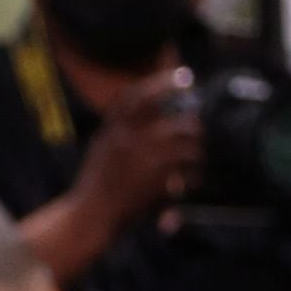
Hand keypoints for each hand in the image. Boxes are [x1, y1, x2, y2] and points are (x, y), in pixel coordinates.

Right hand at [36, 75, 202, 279]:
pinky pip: (186, 169)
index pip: (138, 95)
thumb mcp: (103, 147)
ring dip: (197, 153)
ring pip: (187, 144)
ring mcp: (143, 156)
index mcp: (113, 127)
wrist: (92, 214)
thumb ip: (122, 130)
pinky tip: (191, 181)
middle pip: (174, 120)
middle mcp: (128, 137)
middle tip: (199, 132)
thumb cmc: (98, 184)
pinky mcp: (156, 178)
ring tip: (197, 162)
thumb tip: (149, 114)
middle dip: (193, 125)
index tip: (184, 75)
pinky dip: (194, 175)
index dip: (163, 82)